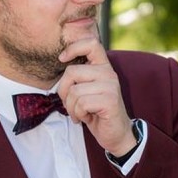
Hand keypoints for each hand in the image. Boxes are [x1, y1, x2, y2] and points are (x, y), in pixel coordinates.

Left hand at [57, 36, 135, 155]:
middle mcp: (109, 73)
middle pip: (71, 72)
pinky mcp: (110, 100)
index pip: (91, 43)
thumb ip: (78, 77)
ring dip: (71, 107)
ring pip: (74, 91)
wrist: (116, 134)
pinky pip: (81, 103)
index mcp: (103, 67)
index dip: (73, 47)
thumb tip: (61, 61)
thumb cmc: (97, 112)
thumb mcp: (86, 90)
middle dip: (63, 92)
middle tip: (70, 104)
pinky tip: (87, 118)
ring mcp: (111, 86)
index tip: (62, 59)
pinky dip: (78, 114)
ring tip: (80, 113)